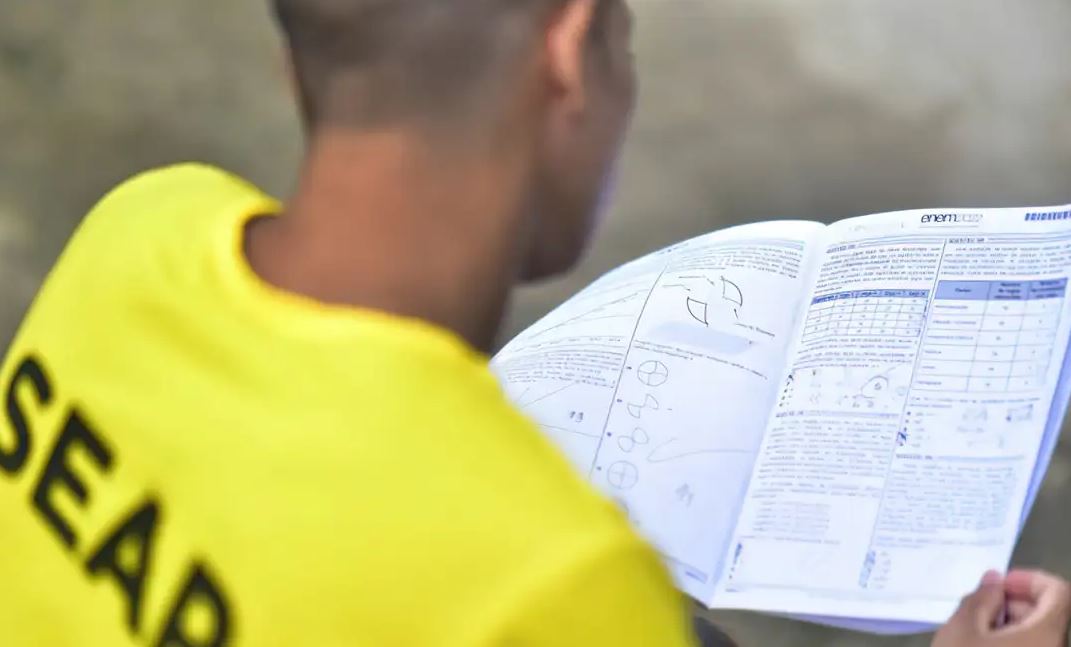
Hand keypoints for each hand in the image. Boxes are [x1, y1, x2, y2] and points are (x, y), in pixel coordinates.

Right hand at [932, 569, 1070, 646]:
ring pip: (1037, 632)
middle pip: (1047, 612)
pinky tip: (979, 644)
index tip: (997, 584)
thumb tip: (995, 580)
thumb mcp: (963, 628)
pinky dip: (1009, 640)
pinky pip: (1028, 646)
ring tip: (974, 630)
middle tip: (978, 607)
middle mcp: (1054, 646)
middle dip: (1012, 602)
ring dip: (1008, 622)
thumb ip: (981, 598)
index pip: (1058, 591)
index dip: (1029, 579)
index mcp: (1045, 633)